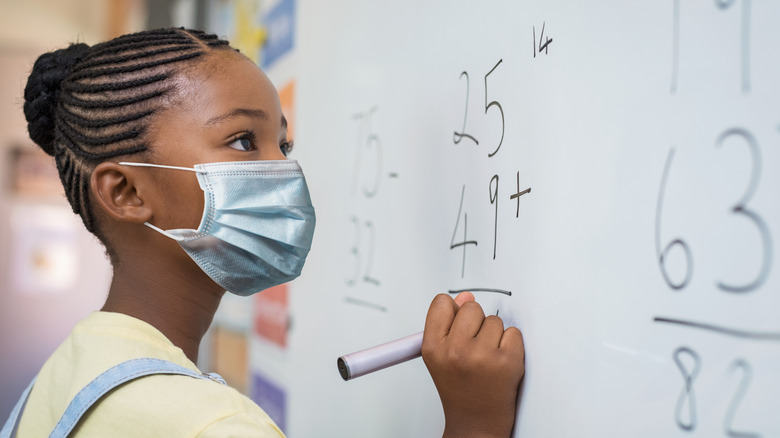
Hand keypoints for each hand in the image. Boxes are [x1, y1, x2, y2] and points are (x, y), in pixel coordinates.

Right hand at [421, 293, 524, 437]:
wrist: (476, 424)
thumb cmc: (460, 389)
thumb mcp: (441, 357)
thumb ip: (449, 324)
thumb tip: (466, 297)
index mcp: (433, 348)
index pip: (442, 303)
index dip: (453, 311)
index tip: (457, 323)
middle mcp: (455, 351)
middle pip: (471, 307)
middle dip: (476, 323)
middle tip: (474, 347)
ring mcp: (482, 356)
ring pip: (494, 320)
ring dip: (494, 336)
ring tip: (487, 359)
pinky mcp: (507, 362)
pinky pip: (514, 333)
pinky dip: (511, 345)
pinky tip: (501, 363)